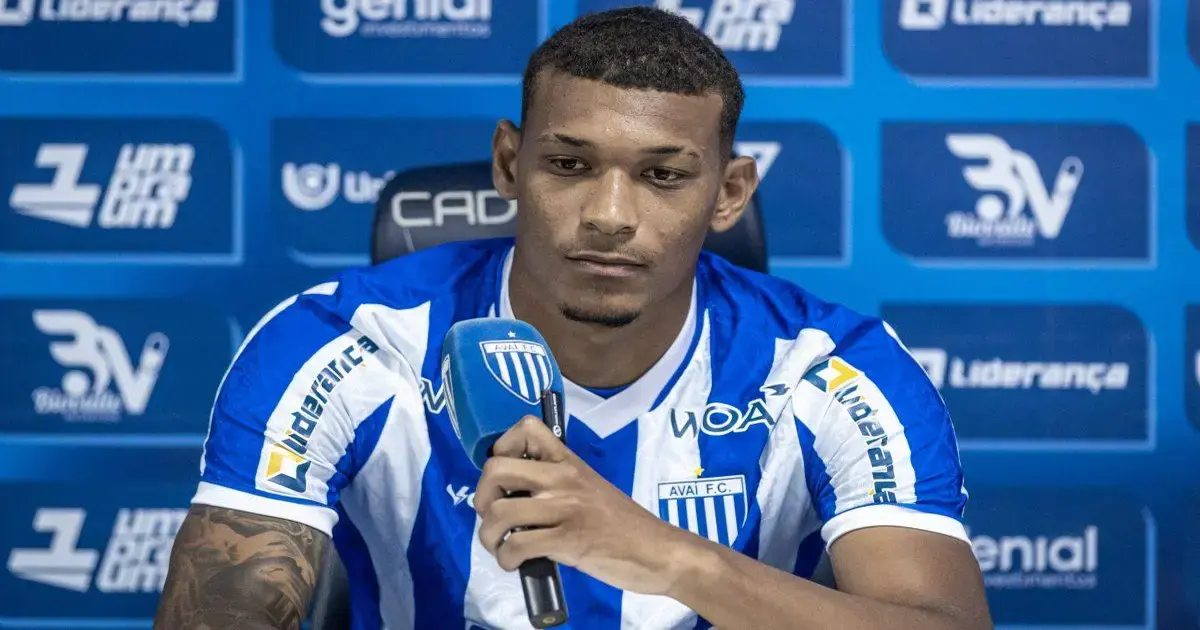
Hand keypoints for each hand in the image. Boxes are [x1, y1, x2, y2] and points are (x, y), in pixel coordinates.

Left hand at [474, 416, 691, 595]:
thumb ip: (558, 485)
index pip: (527, 428)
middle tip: (492, 515)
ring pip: (499, 511)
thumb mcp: (591, 489)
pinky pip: (517, 545)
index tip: (506, 476)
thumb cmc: (625, 524)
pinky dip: (506, 559)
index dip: (501, 448)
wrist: (657, 551)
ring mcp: (564, 508)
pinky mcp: (567, 540)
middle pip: (496, 469)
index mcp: (570, 462)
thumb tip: (516, 495)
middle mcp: (564, 478)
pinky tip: (515, 563)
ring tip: (500, 546)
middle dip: (482, 497)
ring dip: (489, 535)